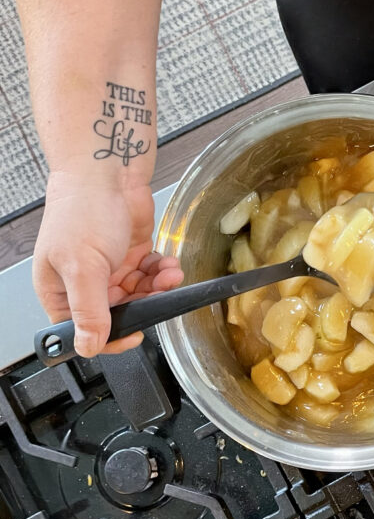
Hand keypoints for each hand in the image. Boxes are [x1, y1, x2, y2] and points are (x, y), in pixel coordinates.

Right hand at [32, 173, 182, 357]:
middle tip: (158, 294)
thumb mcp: (82, 266)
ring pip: (140, 295)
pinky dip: (163, 273)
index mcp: (59, 290)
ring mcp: (109, 269)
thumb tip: (88, 346)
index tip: (135, 335)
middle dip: (144, 305)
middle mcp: (83, 283)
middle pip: (119, 314)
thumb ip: (88, 310)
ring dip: (158, 288)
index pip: (84, 330)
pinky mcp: (131, 255)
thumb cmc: (83, 210)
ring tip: (168, 274)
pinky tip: (168, 263)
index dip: (110, 337)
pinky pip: (151, 276)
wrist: (107, 172)